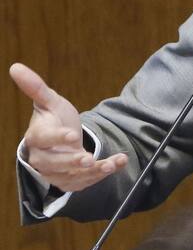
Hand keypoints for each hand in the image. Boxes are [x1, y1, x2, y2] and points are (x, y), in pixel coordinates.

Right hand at [10, 63, 127, 191]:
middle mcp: (43, 158)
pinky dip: (103, 174)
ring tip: (112, 164)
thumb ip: (36, 87)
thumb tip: (15, 67)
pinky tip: (119, 162)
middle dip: (72, 162)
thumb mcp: (50, 102)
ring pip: (71, 176)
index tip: (73, 136)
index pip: (43, 139)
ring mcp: (55, 172)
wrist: (61, 139)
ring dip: (93, 172)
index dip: (57, 138)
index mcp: (37, 137)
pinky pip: (85, 182)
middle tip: (89, 159)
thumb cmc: (54, 119)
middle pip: (53, 164)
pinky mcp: (69, 181)